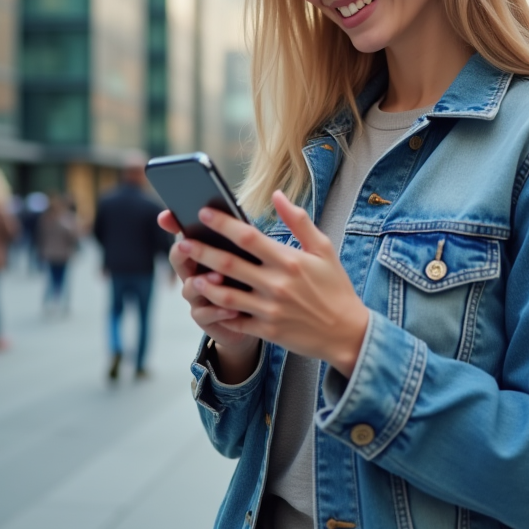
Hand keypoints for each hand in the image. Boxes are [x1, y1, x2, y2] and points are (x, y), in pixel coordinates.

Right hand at [158, 210, 257, 353]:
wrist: (255, 317)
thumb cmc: (250, 278)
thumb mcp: (248, 253)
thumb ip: (243, 236)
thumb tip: (255, 207)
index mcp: (204, 252)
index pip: (184, 234)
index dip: (172, 224)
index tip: (166, 216)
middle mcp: (194, 272)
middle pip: (179, 258)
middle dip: (182, 252)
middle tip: (187, 244)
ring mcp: (197, 296)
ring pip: (189, 288)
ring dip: (202, 282)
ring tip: (218, 277)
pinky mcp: (205, 318)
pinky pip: (205, 314)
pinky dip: (218, 311)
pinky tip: (233, 309)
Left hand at [175, 191, 369, 376]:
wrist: (347, 332)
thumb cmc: (335, 287)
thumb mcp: (323, 249)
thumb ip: (299, 220)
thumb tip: (278, 196)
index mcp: (290, 260)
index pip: (249, 237)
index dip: (223, 224)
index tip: (202, 213)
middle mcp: (277, 284)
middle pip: (229, 264)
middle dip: (201, 251)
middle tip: (181, 243)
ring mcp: (270, 309)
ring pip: (226, 295)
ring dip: (204, 284)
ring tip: (190, 276)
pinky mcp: (267, 330)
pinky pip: (235, 321)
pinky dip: (219, 313)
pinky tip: (208, 304)